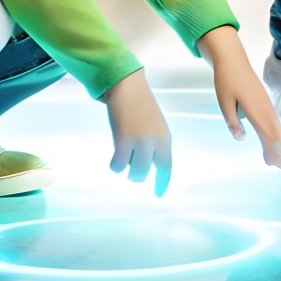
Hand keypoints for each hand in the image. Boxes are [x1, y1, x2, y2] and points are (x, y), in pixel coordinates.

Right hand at [100, 69, 172, 195]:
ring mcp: (140, 141)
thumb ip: (153, 143)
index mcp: (165, 137)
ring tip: (121, 160)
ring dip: (126, 170)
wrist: (127, 86)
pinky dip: (115, 165)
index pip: (167, 166)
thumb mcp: (154, 125)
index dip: (162, 182)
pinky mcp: (124, 139)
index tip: (158, 195)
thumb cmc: (139, 104)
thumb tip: (147, 164)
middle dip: (137, 174)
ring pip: (134, 171)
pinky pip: (118, 164)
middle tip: (129, 168)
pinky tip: (114, 158)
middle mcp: (156, 141)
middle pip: (146, 171)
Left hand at [199, 26, 280, 168]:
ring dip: (276, 144)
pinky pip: (272, 120)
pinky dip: (274, 133)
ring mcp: (266, 103)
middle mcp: (264, 107)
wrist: (233, 60)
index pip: (266, 134)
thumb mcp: (224, 102)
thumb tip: (241, 138)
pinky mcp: (264, 101)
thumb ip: (232, 121)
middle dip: (277, 150)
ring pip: (275, 127)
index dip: (272, 150)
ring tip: (273, 159)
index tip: (275, 165)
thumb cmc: (226, 80)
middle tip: (277, 167)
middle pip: (275, 132)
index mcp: (254, 108)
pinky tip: (270, 139)